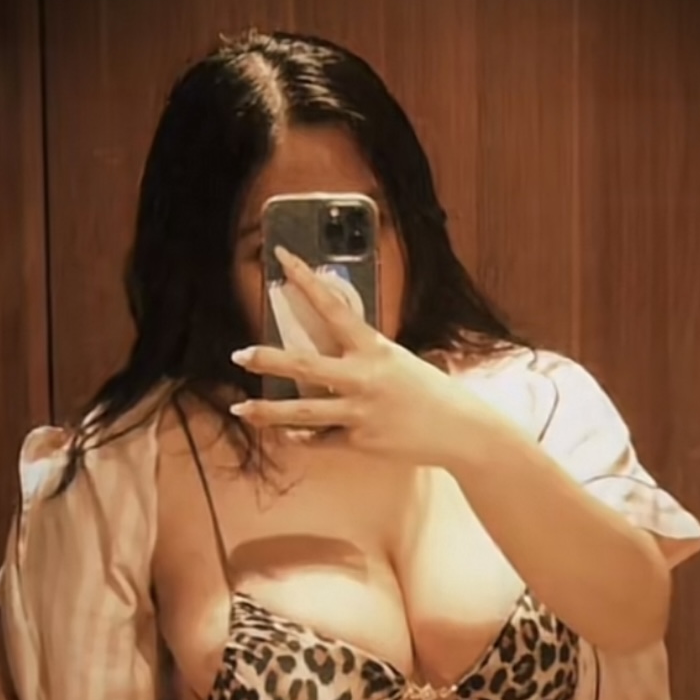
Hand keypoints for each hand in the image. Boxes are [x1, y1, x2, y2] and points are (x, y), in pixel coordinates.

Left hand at [227, 246, 485, 465]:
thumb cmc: (430, 392)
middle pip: (303, 364)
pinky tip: (288, 436)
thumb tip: (332, 349)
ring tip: (240, 408)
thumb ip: (365, 356)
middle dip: (266, 358)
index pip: (333, 307)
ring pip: (301, 412)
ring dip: (267, 410)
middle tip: (238, 354)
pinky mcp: (360, 441)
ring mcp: (359, 411)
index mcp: (374, 348)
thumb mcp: (399, 361)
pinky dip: (304, 438)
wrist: (460, 431)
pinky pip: (322, 439)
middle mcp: (362, 377)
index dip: (305, 280)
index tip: (281, 258)